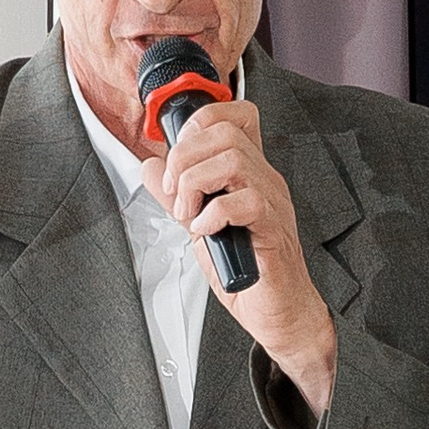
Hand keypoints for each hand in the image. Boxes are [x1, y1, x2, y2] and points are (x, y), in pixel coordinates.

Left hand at [146, 95, 336, 418]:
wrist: (278, 313)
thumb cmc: (247, 272)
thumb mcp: (199, 225)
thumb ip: (176, 195)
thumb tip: (150, 167)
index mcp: (249, 171)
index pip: (235, 115)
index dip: (200, 122)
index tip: (178, 155)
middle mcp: (264, 178)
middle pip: (223, 132)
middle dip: (183, 158)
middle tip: (175, 194)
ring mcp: (271, 200)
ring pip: (232, 159)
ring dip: (195, 184)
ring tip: (189, 215)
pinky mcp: (272, 227)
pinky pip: (243, 201)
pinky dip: (212, 214)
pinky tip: (205, 231)